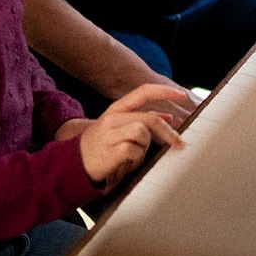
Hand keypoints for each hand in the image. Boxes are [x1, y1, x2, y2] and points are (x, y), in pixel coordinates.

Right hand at [78, 84, 192, 188]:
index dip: (164, 92)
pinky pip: (134, 152)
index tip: (182, 95)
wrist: (73, 164)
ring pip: (142, 134)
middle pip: (150, 118)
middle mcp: (113, 118)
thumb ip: (143, 121)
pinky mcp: (109, 152)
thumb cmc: (102, 145)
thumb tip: (169, 117)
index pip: (143, 92)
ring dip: (145, 148)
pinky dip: (136, 160)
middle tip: (180, 144)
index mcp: (117, 109)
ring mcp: (109, 135)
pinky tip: (128, 164)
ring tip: (135, 157)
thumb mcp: (120, 127)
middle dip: (169, 132)